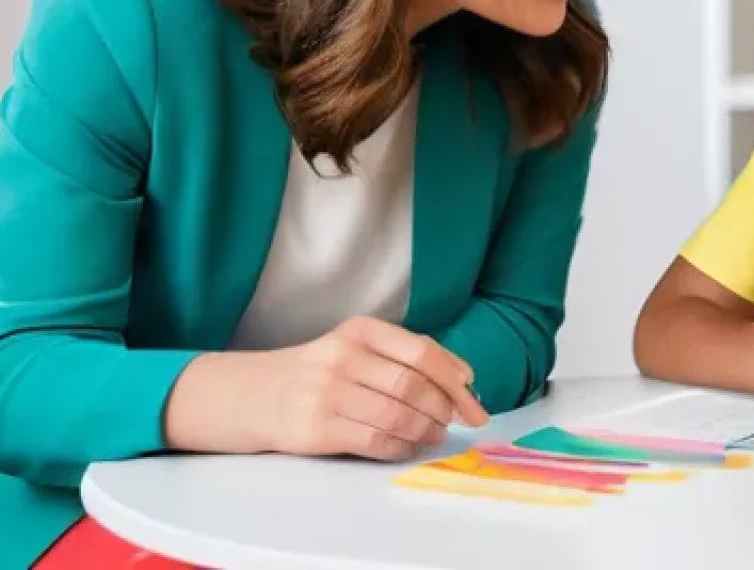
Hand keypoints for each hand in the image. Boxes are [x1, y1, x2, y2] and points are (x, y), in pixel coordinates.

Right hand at [255, 316, 489, 459]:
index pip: (421, 352)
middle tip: (454, 422)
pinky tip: (408, 446)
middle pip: (413, 386)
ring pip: (398, 416)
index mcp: (362, 330)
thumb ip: (404, 355)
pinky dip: (402, 448)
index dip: (453, 378)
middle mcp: (345, 356)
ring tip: (434, 435)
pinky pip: (376, 442)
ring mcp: (329, 393)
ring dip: (426, 431)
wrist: (256, 393)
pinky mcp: (318, 429)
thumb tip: (462, 379)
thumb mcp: (357, 347)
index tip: (473, 398)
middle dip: (444, 409)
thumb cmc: (321, 370)